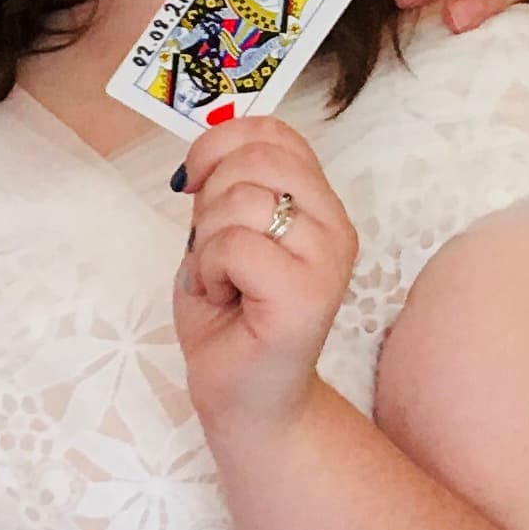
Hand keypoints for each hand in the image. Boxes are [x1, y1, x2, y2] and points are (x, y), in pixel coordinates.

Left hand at [174, 115, 355, 436]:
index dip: (218, 145)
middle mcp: (334, 225)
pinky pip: (235, 245)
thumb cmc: (232, 318)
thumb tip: (204, 151)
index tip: (194, 184)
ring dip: (207, 244)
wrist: (245, 397)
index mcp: (319, 203)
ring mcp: (326, 259)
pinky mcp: (307, 294)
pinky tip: (225, 299)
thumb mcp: (224, 233)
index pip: (272, 132)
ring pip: (241, 201)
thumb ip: (227, 188)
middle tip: (215, 252)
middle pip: (255, 158)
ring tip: (222, 281)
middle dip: (210, 200)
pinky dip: (210, 270)